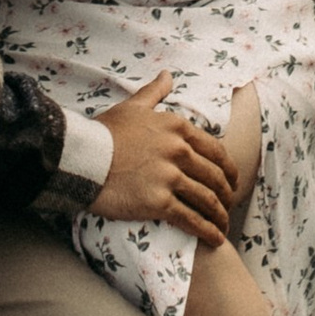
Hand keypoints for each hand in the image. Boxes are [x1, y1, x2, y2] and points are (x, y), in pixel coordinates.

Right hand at [91, 73, 236, 245]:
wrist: (81, 158)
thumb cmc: (104, 132)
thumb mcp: (132, 107)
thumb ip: (154, 92)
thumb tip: (167, 76)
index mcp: (177, 127)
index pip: (215, 151)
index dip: (229, 169)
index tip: (233, 180)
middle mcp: (178, 150)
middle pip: (214, 177)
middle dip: (227, 194)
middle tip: (229, 205)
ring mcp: (170, 177)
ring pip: (207, 199)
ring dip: (220, 216)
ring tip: (223, 226)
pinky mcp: (159, 202)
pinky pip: (191, 219)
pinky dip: (207, 231)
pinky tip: (215, 239)